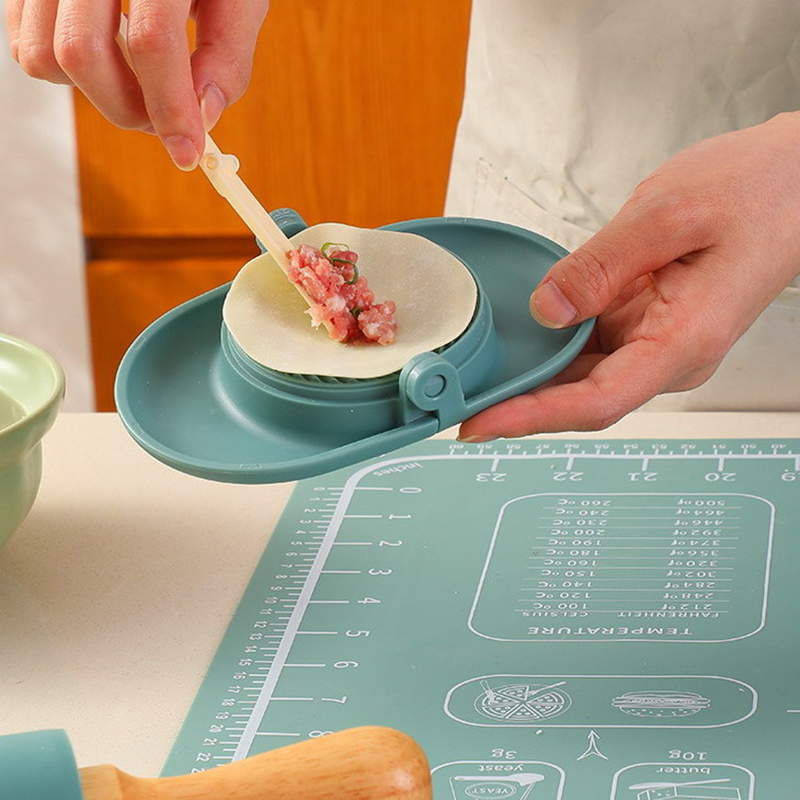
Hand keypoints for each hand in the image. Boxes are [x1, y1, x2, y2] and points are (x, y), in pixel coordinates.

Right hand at [6, 0, 268, 168]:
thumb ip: (227, 55)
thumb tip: (204, 116)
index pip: (152, 40)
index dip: (171, 107)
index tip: (187, 152)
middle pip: (83, 53)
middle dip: (130, 108)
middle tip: (165, 118)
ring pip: (44, 56)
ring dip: (99, 93)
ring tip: (140, 81)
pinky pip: (27, 48)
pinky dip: (69, 73)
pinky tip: (110, 56)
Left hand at [459, 112, 799, 441]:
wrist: (794, 180)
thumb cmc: (753, 192)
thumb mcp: (666, 215)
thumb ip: (600, 266)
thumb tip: (545, 310)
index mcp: (683, 340)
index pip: (597, 401)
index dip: (532, 418)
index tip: (481, 425)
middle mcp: (669, 355)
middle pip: (582, 398)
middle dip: (519, 405)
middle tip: (456, 404)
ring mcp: (657, 343)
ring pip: (583, 378)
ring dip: (532, 382)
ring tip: (474, 383)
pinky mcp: (647, 325)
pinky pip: (592, 349)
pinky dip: (552, 351)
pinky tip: (516, 347)